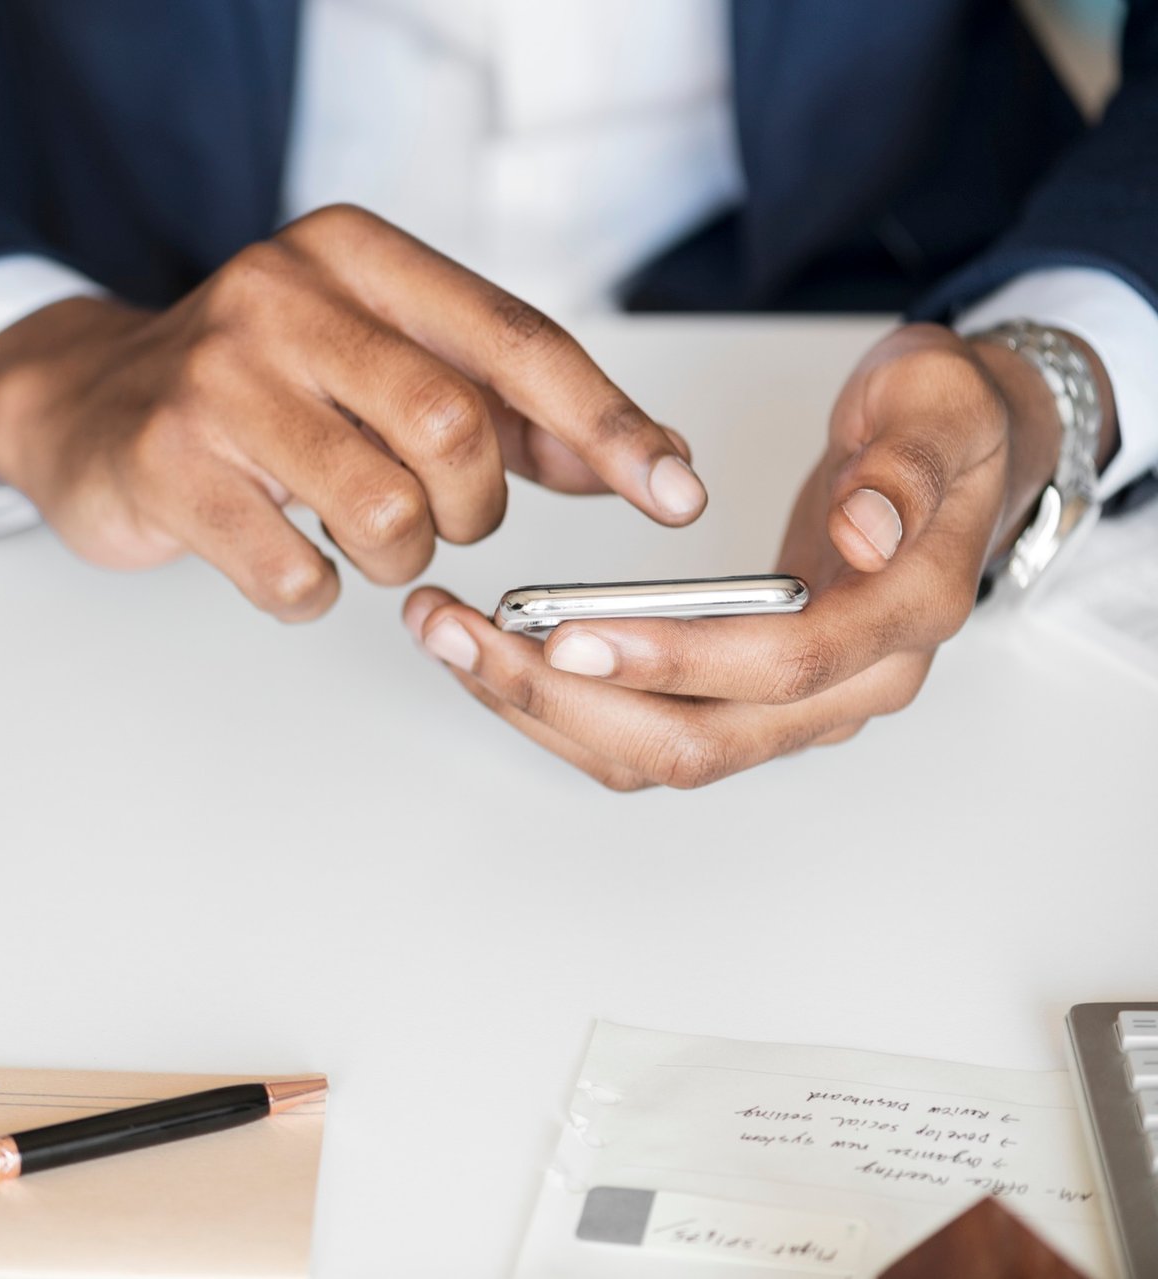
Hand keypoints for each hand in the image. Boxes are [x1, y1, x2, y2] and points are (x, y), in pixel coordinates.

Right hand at [0, 204, 705, 620]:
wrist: (85, 406)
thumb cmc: (257, 388)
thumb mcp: (381, 361)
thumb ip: (506, 405)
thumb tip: (640, 459)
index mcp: (351, 253)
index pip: (514, 340)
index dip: (607, 426)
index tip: (673, 493)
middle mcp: (280, 296)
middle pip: (454, 432)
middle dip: (470, 510)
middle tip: (439, 519)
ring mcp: (214, 380)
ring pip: (384, 514)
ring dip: (396, 559)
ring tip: (355, 537)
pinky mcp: (165, 465)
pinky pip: (296, 576)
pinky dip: (312, 593)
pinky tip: (284, 557)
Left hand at [405, 322, 1115, 788]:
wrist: (955, 455)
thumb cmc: (940, 425)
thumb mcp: (937, 403)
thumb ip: (904, 465)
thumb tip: (865, 532)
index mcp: (904, 617)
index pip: (782, 668)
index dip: (673, 659)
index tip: (568, 634)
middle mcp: (853, 686)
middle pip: (697, 740)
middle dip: (564, 699)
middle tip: (460, 633)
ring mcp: (798, 707)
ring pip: (657, 753)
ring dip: (542, 709)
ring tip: (447, 637)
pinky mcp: (747, 700)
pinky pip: (644, 733)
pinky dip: (561, 706)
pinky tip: (492, 653)